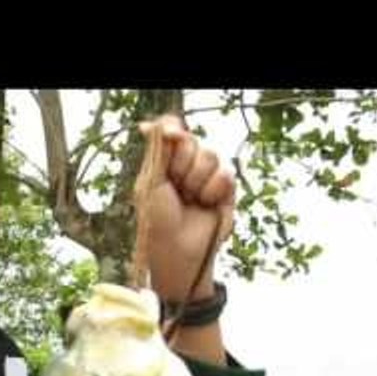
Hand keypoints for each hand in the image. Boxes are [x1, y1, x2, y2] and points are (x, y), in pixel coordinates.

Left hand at [138, 115, 234, 302]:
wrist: (178, 251)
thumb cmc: (157, 222)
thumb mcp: (151, 184)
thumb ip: (158, 152)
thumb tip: (152, 125)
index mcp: (164, 164)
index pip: (173, 132)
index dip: (174, 130)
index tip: (170, 134)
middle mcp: (186, 168)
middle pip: (193, 141)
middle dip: (182, 163)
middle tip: (175, 186)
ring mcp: (206, 179)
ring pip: (211, 156)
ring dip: (197, 180)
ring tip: (190, 200)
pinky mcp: (225, 192)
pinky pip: (226, 175)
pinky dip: (213, 190)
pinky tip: (205, 205)